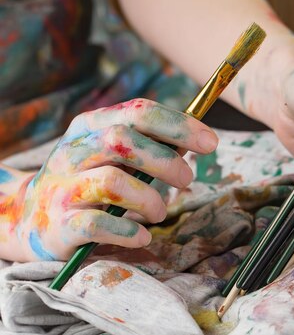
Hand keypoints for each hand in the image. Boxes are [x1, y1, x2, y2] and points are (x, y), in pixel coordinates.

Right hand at [10, 98, 216, 260]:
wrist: (28, 217)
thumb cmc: (87, 180)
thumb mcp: (109, 152)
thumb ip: (146, 143)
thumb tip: (195, 141)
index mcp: (89, 126)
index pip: (138, 112)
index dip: (179, 125)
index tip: (211, 142)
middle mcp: (72, 152)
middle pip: (123, 141)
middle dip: (166, 160)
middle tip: (187, 179)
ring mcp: (63, 188)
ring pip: (113, 182)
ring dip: (149, 198)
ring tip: (160, 212)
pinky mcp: (59, 225)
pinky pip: (98, 224)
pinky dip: (128, 231)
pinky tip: (142, 236)